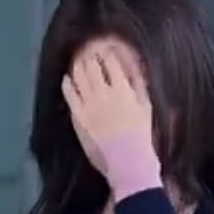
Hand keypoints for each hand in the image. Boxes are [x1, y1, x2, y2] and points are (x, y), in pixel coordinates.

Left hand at [62, 44, 153, 158]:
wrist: (128, 163)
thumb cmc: (142, 136)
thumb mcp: (146, 106)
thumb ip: (139, 83)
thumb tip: (133, 63)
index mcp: (123, 89)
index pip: (111, 61)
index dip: (107, 53)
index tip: (106, 50)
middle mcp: (103, 93)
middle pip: (92, 65)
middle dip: (91, 56)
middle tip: (90, 54)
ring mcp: (89, 105)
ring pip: (79, 76)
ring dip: (79, 66)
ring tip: (79, 63)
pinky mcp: (79, 117)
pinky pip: (69, 94)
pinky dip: (67, 84)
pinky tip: (67, 80)